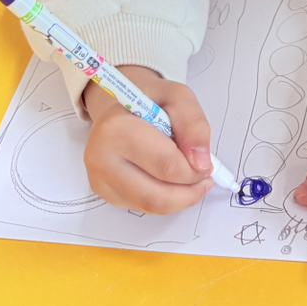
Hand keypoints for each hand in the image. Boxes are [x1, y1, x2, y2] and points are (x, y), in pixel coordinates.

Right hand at [83, 67, 213, 213]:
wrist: (119, 103)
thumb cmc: (149, 99)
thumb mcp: (179, 98)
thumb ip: (194, 125)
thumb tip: (201, 163)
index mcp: (117, 128)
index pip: (165, 166)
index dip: (194, 171)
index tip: (206, 164)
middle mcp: (101, 157)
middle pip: (156, 196)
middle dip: (189, 192)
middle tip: (204, 179)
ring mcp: (99, 178)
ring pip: (149, 207)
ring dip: (179, 200)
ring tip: (192, 183)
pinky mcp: (102, 192)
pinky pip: (141, 207)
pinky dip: (163, 201)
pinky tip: (170, 183)